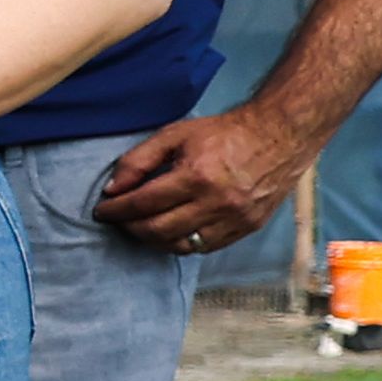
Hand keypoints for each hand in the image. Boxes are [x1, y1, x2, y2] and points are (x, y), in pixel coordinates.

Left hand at [96, 109, 312, 255]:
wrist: (280, 134)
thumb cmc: (224, 133)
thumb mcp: (175, 135)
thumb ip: (138, 160)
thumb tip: (112, 189)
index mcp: (197, 176)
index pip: (143, 204)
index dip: (116, 211)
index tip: (101, 211)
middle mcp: (218, 203)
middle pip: (158, 230)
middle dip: (130, 228)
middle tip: (118, 220)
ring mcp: (236, 219)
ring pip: (181, 246)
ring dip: (154, 240)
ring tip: (141, 227)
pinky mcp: (248, 228)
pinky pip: (205, 248)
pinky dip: (181, 243)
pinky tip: (170, 231)